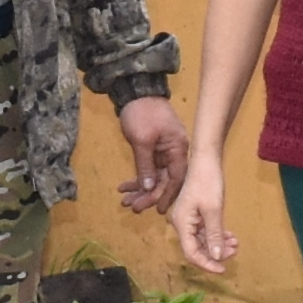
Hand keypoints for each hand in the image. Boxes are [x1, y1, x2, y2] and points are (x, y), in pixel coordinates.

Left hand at [113, 96, 186, 214]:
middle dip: (149, 195)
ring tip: (125, 201)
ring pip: (155, 177)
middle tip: (133, 208)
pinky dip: (138, 178)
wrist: (136, 92)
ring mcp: (164, 152)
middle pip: (165, 180)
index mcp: (178, 149)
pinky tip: (124, 187)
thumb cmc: (142, 113)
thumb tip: (148, 188)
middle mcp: (174, 153)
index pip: (176, 178)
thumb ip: (145, 165)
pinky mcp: (154, 150)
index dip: (167, 195)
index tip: (157, 210)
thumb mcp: (142, 140)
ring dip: (141, 189)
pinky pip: (148, 169)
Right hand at [170, 147, 233, 272]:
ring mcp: (188, 219)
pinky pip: (205, 231)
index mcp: (182, 224)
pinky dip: (217, 235)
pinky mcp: (195, 214)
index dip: (207, 264)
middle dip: (216, 253)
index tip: (223, 269)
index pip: (191, 253)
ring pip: (203, 240)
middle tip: (235, 251)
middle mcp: (182, 224)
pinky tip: (230, 236)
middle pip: (197, 248)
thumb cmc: (208, 182)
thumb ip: (214, 235)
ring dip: (218, 244)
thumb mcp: (213, 210)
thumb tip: (216, 257)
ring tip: (236, 243)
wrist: (206, 161)